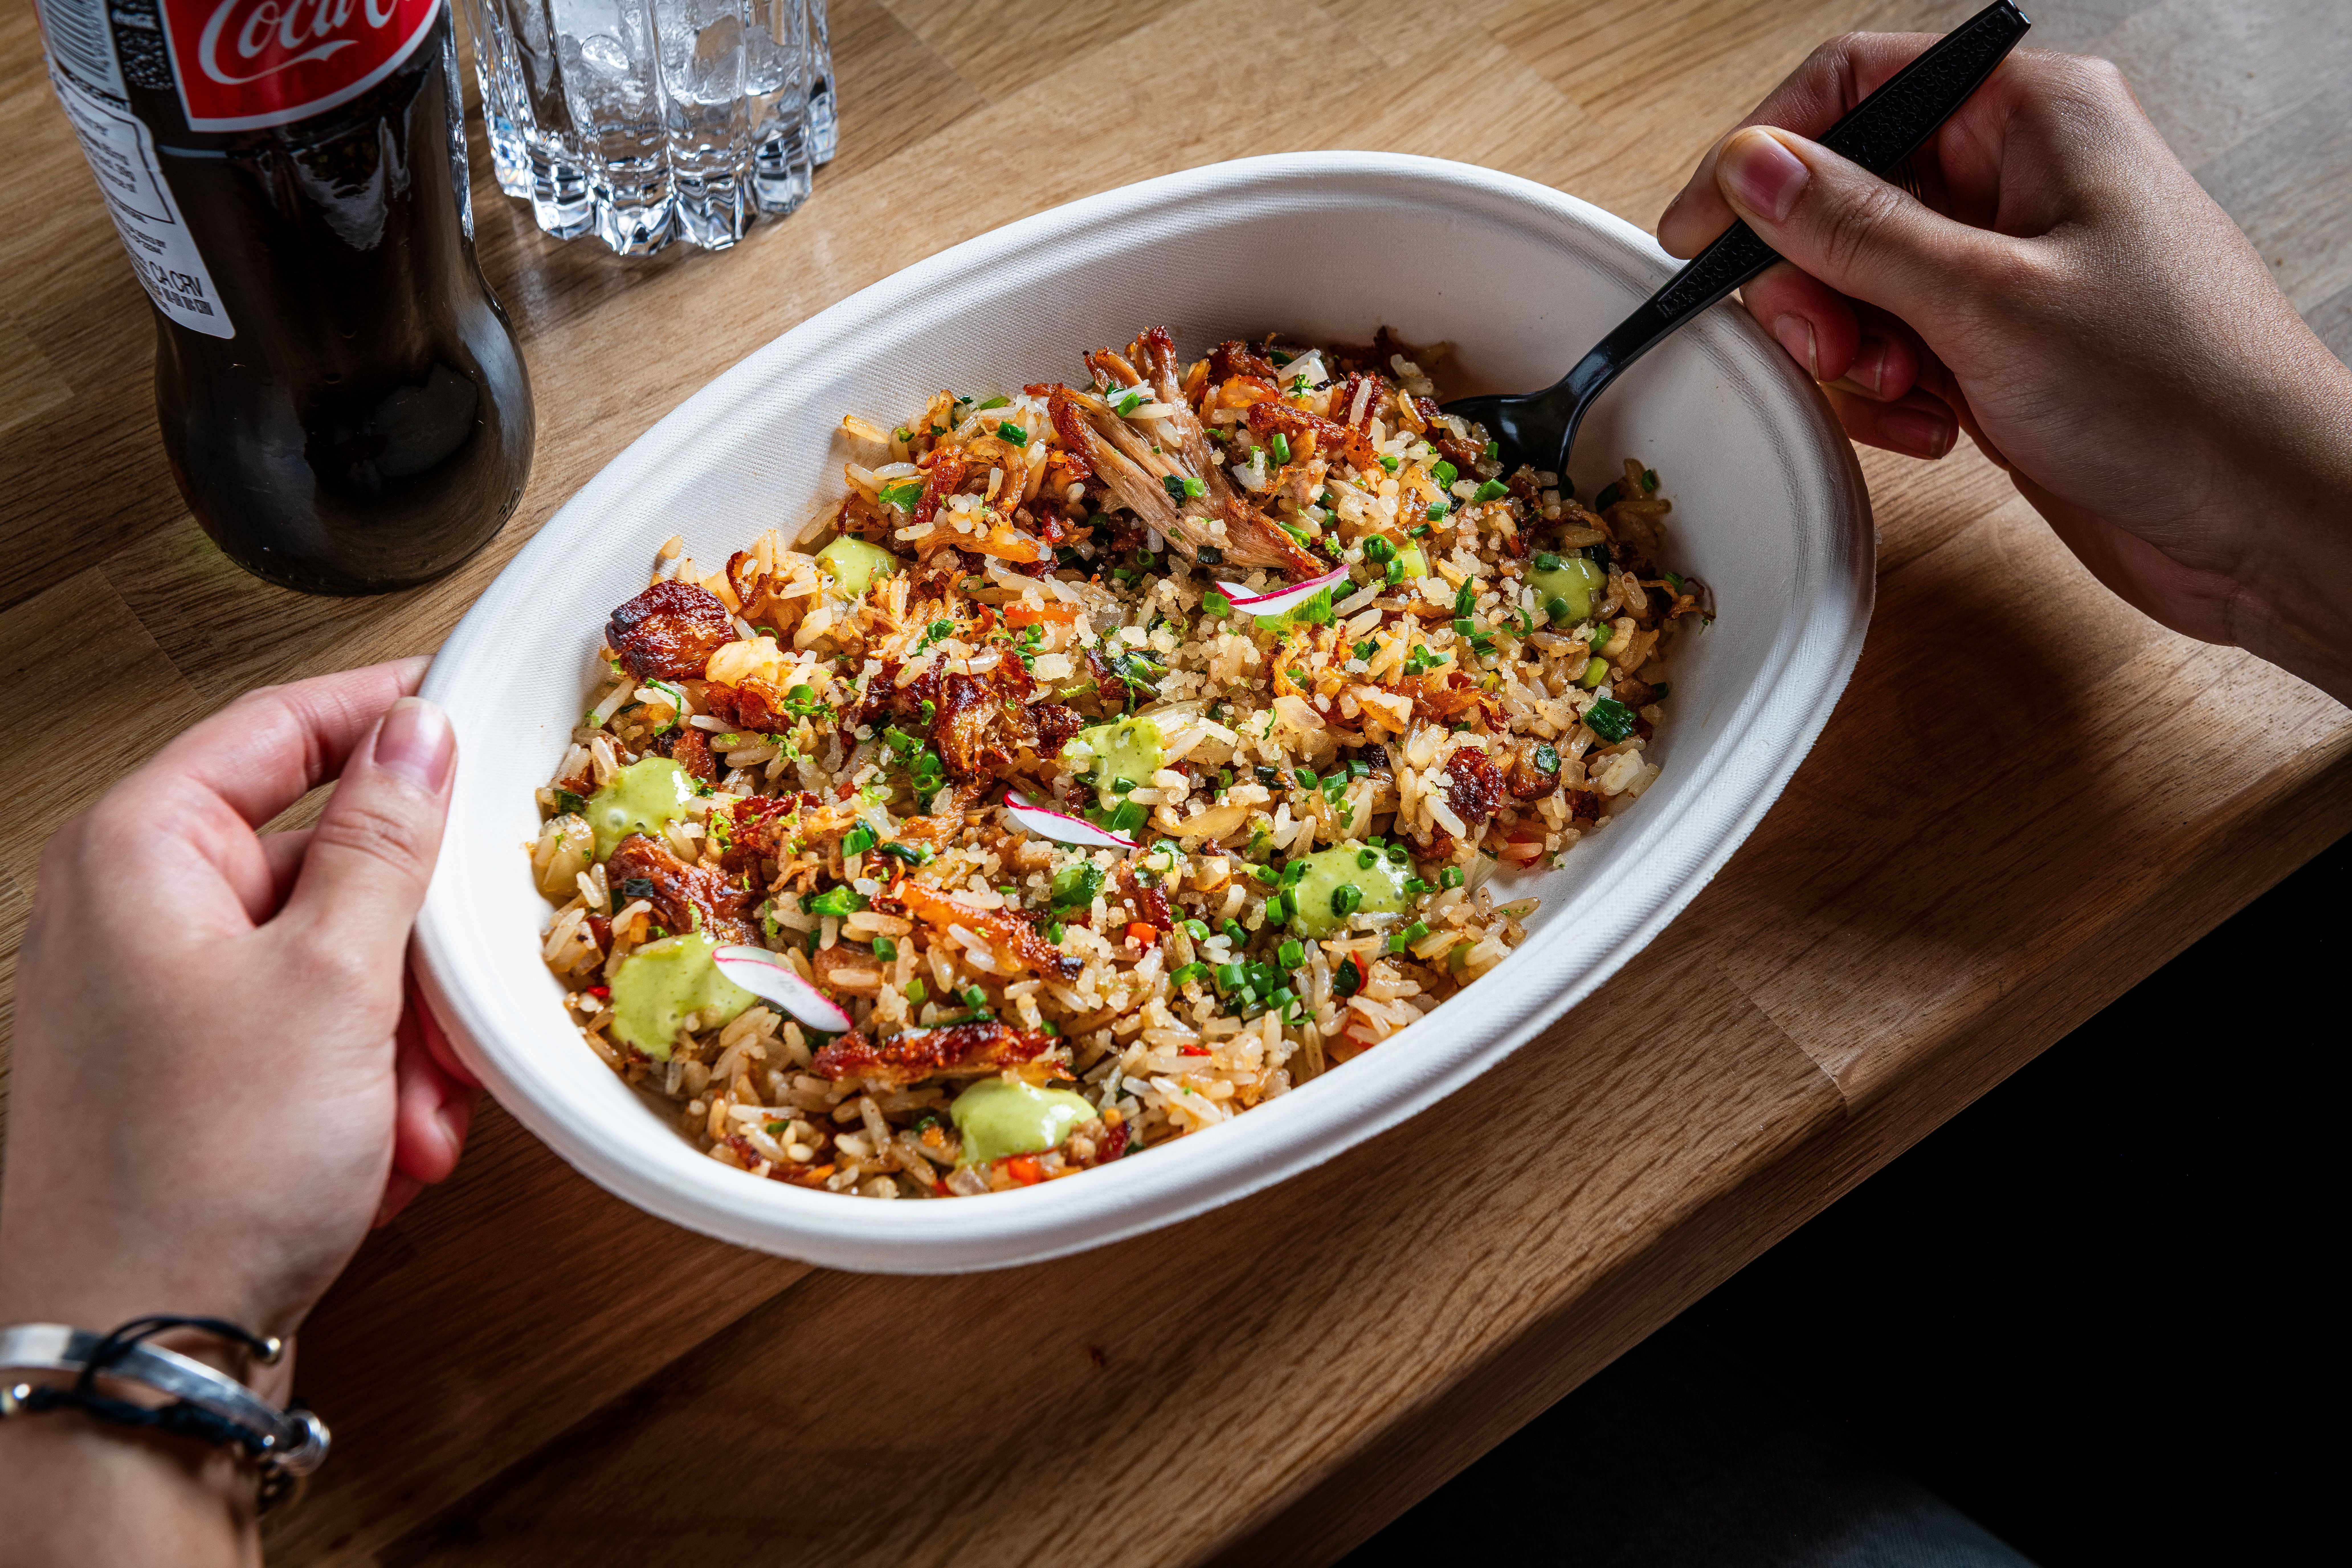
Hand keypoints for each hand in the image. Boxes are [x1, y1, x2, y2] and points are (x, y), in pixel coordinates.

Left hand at [0, 661, 473, 1556]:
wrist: (143, 1351)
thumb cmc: (205, 1166)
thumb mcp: (333, 978)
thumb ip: (384, 842)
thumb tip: (417, 734)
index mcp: (143, 853)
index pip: (279, 726)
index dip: (384, 711)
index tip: (472, 707)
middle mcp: (136, 914)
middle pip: (324, 862)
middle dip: (416, 948)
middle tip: (465, 998)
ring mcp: (162, 1001)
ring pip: (336, 962)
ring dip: (406, 1034)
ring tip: (418, 1108)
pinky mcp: (195, 1078)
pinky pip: (315, 1039)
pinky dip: (370, 1086)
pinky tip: (388, 1148)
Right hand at [1658, 36, 2351, 701]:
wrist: (2263, 516)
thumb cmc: (2182, 394)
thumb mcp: (1987, 299)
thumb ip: (1854, 230)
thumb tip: (1751, 167)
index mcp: (2034, 117)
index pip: (1856, 87)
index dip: (1764, 155)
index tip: (1703, 232)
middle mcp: (2020, 180)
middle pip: (1843, 196)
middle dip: (1817, 283)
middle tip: (1830, 345)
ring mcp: (2009, 266)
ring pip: (1860, 283)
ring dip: (1857, 352)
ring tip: (1907, 394)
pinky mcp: (2001, 345)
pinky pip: (1897, 349)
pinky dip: (1895, 394)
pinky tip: (1938, 425)